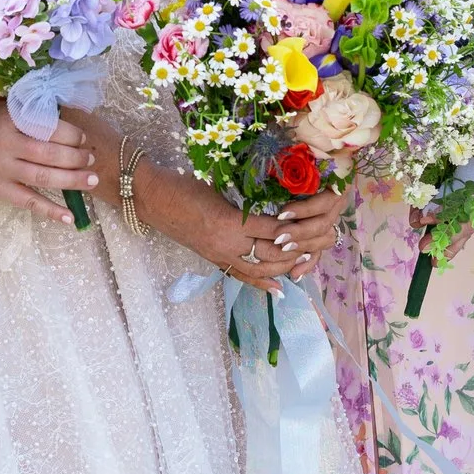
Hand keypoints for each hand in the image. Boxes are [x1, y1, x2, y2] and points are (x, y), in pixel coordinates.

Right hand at [0, 105, 97, 223]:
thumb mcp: (6, 111)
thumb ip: (32, 115)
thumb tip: (73, 123)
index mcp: (9, 120)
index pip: (48, 127)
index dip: (71, 134)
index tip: (83, 137)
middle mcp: (5, 145)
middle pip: (49, 154)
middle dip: (76, 157)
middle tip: (92, 158)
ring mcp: (1, 170)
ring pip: (43, 177)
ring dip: (72, 180)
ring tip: (92, 180)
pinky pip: (29, 202)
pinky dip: (50, 211)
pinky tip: (70, 217)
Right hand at [144, 172, 333, 291]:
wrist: (152, 198)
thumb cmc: (183, 184)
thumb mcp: (218, 185)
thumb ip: (246, 198)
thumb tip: (276, 198)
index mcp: (230, 222)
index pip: (274, 230)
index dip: (297, 229)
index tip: (318, 222)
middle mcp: (227, 244)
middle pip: (273, 254)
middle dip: (299, 250)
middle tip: (321, 242)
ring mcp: (220, 255)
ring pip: (261, 269)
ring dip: (285, 266)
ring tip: (306, 260)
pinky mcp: (213, 260)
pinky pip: (241, 277)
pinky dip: (262, 284)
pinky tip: (278, 289)